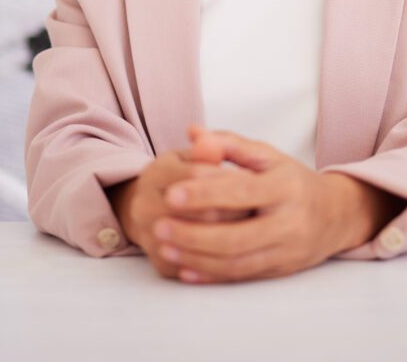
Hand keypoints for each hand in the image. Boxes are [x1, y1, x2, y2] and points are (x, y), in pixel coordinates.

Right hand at [107, 135, 249, 278]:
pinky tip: (244, 253)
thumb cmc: (184, 179)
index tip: (256, 180)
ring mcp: (149, 238)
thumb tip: (208, 137)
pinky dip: (219, 262)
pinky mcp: (161, 264)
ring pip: (199, 244)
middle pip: (198, 212)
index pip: (197, 176)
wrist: (151, 210)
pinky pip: (197, 268)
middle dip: (234, 211)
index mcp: (156, 172)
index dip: (228, 179)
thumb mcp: (194, 157)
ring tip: (257, 229)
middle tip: (262, 209)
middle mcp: (144, 206)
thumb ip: (208, 147)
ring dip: (231, 236)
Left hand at [149, 126, 358, 283]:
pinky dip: (211, 275)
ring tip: (165, 247)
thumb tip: (193, 132)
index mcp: (285, 186)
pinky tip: (185, 268)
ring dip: (197, 258)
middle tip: (159, 226)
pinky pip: (242, 277)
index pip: (241, 192)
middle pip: (237, 236)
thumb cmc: (292, 180)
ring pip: (237, 262)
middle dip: (194, 234)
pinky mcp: (281, 271)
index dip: (204, 194)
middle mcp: (289, 221)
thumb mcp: (268, 156)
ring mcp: (286, 250)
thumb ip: (229, 144)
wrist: (336, 215)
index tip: (171, 193)